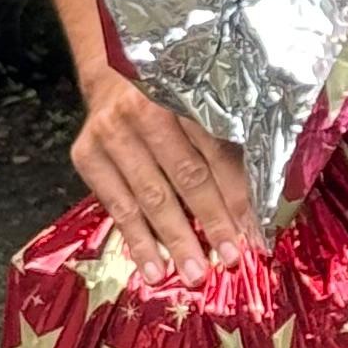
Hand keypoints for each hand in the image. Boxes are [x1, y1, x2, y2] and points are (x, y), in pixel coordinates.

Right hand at [71, 65, 254, 277]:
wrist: (113, 72)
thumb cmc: (170, 93)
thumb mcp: (202, 102)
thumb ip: (227, 140)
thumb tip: (260, 201)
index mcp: (184, 92)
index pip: (217, 150)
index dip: (237, 192)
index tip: (255, 230)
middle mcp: (143, 110)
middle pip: (186, 174)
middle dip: (211, 220)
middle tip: (230, 259)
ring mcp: (111, 133)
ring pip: (150, 196)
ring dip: (175, 240)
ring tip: (194, 274)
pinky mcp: (86, 154)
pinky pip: (117, 206)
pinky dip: (136, 240)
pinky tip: (153, 269)